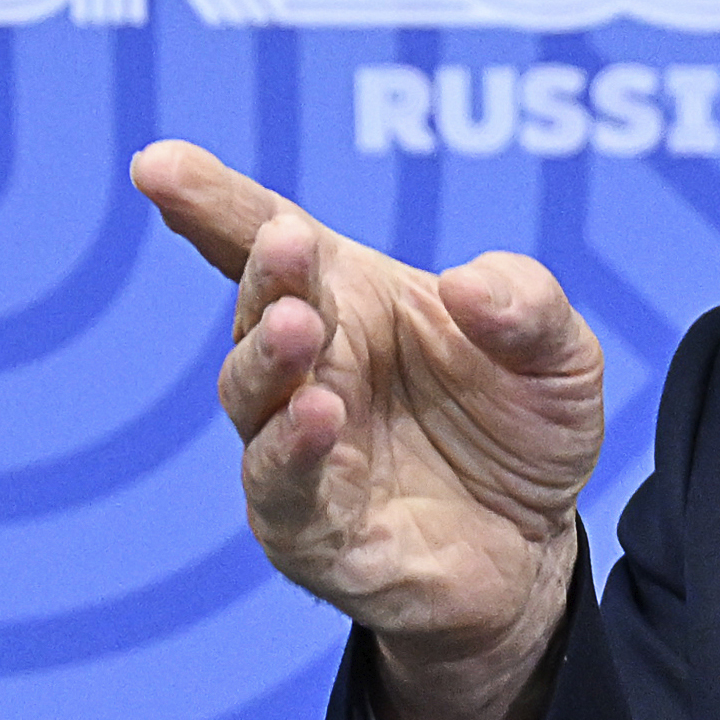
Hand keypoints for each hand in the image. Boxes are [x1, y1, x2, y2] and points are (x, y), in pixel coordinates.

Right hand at [131, 139, 604, 719]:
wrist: (531, 554)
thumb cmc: (522, 433)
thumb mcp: (560, 356)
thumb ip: (530, 306)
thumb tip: (468, 285)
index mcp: (350, 302)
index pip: (266, 241)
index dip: (210, 202)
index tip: (159, 166)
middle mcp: (310, 368)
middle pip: (259, 309)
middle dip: (264, 273)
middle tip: (286, 243)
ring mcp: (297, 449)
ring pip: (250, 396)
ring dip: (267, 357)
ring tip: (297, 326)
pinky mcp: (308, 530)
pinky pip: (280, 488)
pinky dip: (288, 450)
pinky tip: (316, 414)